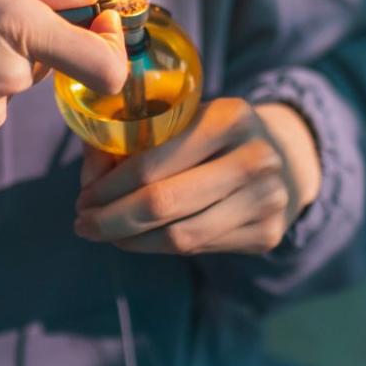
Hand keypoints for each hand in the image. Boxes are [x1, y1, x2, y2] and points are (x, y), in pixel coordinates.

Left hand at [72, 97, 321, 254]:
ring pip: (179, 237)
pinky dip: (158, 247)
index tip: (82, 196)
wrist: (283, 155)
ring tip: (104, 233)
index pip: (152, 163)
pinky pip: (198, 249)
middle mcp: (256, 158)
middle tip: (82, 223)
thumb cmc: (212, 134)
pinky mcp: (267, 234)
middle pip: (163, 204)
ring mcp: (267, 200)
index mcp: (230, 116)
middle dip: (111, 219)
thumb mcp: (180, 117)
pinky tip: (138, 238)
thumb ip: (131, 136)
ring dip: (130, 240)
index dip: (108, 187)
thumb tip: (89, 173)